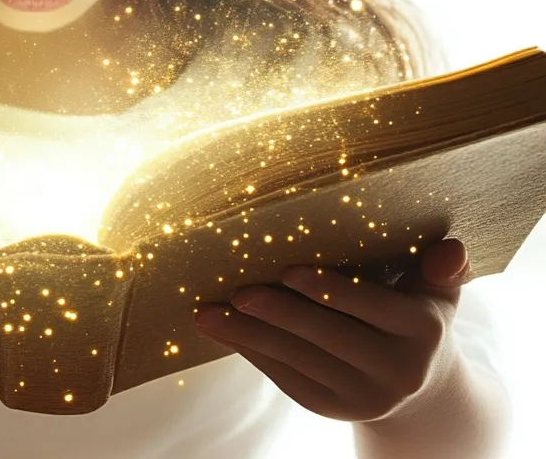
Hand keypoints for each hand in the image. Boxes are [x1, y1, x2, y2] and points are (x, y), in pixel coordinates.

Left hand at [194, 237, 471, 423]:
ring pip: (298, 361)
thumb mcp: (437, 294)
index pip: (371, 306)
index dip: (329, 289)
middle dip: (278, 314)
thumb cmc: (417, 319)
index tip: (288, 269)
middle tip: (236, 291)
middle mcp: (395, 371)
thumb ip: (441, 270)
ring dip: (248, 335)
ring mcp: (363, 396)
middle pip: (327, 336)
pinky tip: (223, 331)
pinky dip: (252, 353)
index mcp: (421, 332)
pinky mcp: (332, 408)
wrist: (422, 391)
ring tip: (207, 313)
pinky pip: (286, 378)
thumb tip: (450, 249)